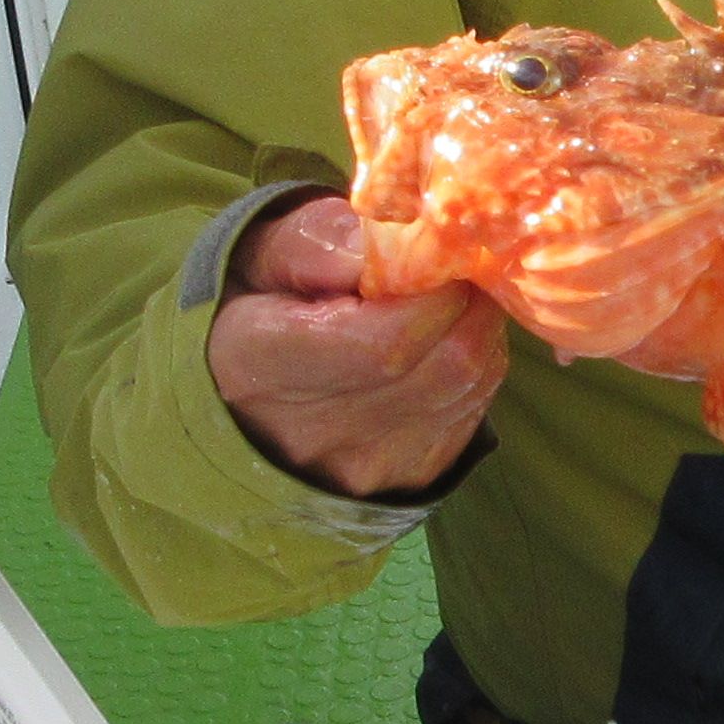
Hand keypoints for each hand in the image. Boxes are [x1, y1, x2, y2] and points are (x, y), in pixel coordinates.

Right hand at [211, 198, 506, 498]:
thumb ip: (320, 243)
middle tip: (453, 265)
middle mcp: (310, 435)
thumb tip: (391, 244)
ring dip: (475, 329)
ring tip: (443, 300)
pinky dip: (471, 367)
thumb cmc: (261, 300)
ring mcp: (362, 469)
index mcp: (257, 367)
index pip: (384, 342)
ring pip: (466, 384)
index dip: (433, 290)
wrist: (248, 389)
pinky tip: (438, 344)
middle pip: (443, 364)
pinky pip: (470, 410)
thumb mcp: (266, 252)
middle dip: (467, 300)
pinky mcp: (404, 481)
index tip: (433, 252)